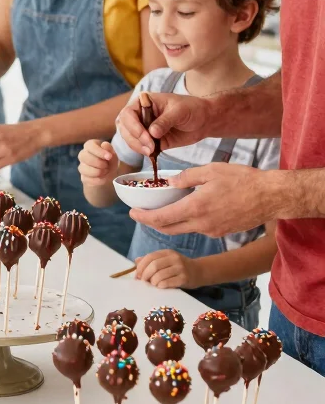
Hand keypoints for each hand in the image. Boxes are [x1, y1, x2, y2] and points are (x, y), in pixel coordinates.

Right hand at [78, 140, 118, 187]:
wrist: (111, 174)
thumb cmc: (110, 161)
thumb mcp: (113, 155)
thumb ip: (110, 150)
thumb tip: (104, 144)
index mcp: (90, 145)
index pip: (89, 146)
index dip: (99, 151)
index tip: (109, 157)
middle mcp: (83, 155)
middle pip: (83, 156)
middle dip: (97, 162)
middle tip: (107, 165)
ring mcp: (82, 166)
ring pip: (83, 168)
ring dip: (97, 171)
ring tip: (106, 171)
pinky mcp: (83, 177)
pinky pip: (86, 179)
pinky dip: (97, 180)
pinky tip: (104, 178)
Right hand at [116, 92, 210, 157]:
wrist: (204, 120)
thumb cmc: (192, 109)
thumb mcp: (180, 111)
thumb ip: (165, 121)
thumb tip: (152, 133)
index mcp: (144, 102)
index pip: (128, 114)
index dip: (133, 126)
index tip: (146, 136)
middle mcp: (140, 115)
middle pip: (125, 128)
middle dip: (134, 139)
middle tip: (149, 147)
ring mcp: (144, 129)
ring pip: (130, 139)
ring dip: (138, 147)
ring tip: (151, 152)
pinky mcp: (150, 141)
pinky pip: (141, 147)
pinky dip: (144, 152)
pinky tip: (152, 154)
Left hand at [130, 163, 277, 237]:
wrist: (271, 197)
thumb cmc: (243, 179)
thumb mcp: (211, 171)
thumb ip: (187, 177)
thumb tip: (170, 183)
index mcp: (195, 208)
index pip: (160, 218)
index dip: (143, 217)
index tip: (132, 213)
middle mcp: (201, 224)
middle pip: (167, 229)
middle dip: (151, 223)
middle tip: (141, 214)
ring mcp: (211, 231)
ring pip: (182, 229)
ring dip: (169, 222)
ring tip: (162, 209)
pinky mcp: (220, 232)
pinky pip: (197, 228)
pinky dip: (186, 221)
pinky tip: (187, 208)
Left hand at [134, 249, 202, 289]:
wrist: (199, 271)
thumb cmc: (179, 267)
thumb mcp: (166, 260)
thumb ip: (152, 260)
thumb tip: (136, 261)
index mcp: (167, 253)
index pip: (150, 257)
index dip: (141, 266)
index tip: (137, 275)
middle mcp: (174, 258)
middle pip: (154, 265)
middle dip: (145, 275)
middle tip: (144, 281)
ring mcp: (180, 268)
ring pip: (160, 275)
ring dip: (153, 281)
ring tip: (153, 284)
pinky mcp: (184, 278)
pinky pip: (167, 283)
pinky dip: (160, 285)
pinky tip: (161, 286)